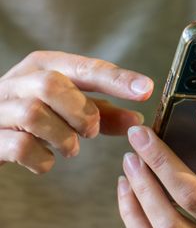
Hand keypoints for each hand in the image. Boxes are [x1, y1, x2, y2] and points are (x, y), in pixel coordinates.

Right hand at [0, 51, 153, 173]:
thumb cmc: (30, 116)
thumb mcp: (66, 109)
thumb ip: (101, 114)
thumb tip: (137, 120)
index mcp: (42, 66)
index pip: (85, 68)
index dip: (117, 79)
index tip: (146, 90)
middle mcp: (17, 81)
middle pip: (52, 84)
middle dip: (81, 112)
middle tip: (90, 131)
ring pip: (34, 114)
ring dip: (63, 137)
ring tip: (69, 147)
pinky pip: (19, 146)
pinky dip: (42, 159)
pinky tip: (46, 161)